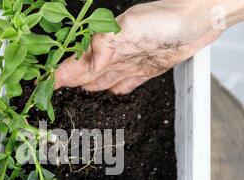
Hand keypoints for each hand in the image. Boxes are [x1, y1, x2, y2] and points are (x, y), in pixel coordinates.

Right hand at [55, 0, 221, 93]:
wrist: (200, 18)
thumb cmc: (168, 18)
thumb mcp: (131, 25)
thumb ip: (105, 43)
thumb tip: (90, 67)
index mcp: (106, 42)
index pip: (75, 62)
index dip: (58, 74)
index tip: (42, 87)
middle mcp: (115, 54)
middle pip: (85, 73)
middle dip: (67, 83)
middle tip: (50, 96)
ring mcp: (129, 62)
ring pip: (102, 80)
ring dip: (87, 88)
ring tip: (72, 97)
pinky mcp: (146, 70)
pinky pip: (125, 84)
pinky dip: (115, 90)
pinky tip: (110, 94)